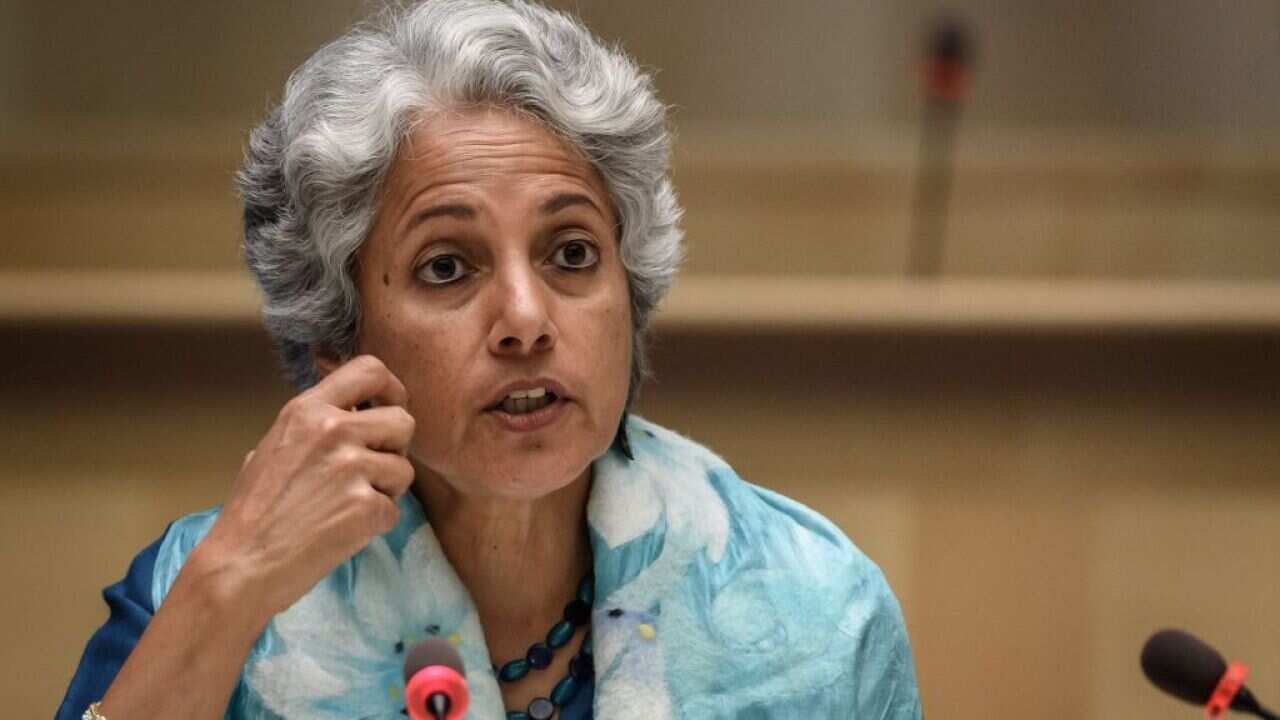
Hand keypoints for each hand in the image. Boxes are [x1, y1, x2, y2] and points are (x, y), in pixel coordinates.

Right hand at [194, 354, 415, 617]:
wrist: (241, 565)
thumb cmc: (253, 511)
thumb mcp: (275, 446)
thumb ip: (316, 425)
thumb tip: (354, 413)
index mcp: (308, 410)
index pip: (370, 370)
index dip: (391, 390)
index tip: (390, 408)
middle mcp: (334, 430)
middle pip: (403, 421)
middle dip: (396, 448)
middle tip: (372, 471)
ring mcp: (352, 467)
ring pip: (404, 469)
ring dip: (387, 490)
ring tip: (348, 506)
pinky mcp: (366, 506)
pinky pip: (394, 509)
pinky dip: (376, 524)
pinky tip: (344, 531)